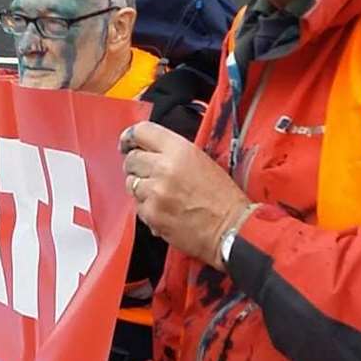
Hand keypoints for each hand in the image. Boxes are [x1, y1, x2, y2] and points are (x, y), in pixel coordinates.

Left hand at [119, 122, 249, 271]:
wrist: (231, 228)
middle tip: (147, 173)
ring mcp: (155, 192)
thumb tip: (149, 150)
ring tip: (160, 194)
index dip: (131, 137)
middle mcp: (164, 168)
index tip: (128, 143)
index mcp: (179, 150)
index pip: (141, 132)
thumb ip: (173, 152)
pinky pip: (137, 206)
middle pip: (131, 159)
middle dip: (137, 165)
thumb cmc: (223, 197)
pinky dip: (147, 208)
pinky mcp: (151, 214)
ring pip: (131, 183)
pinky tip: (164, 209)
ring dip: (141, 187)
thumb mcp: (202, 160)